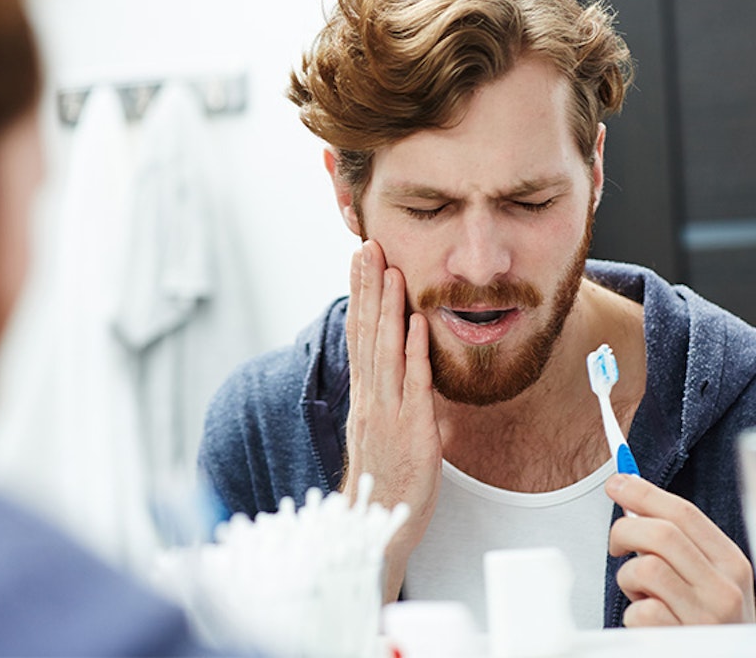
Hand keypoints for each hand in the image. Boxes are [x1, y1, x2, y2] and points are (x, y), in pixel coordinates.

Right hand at [342, 240, 441, 601]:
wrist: (375, 527)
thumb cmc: (383, 477)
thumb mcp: (379, 428)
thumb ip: (387, 393)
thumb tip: (401, 365)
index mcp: (364, 394)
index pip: (359, 334)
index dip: (359, 295)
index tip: (360, 261)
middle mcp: (370, 397)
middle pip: (366, 333)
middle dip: (368, 287)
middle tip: (368, 247)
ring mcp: (388, 413)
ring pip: (385, 351)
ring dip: (388, 308)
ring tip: (389, 270)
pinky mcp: (412, 431)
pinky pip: (414, 386)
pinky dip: (415, 353)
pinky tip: (417, 323)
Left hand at [606, 473, 755, 625]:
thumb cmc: (703, 616)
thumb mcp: (704, 575)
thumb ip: (675, 539)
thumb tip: (630, 491)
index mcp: (731, 564)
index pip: (684, 512)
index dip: (644, 492)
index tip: (616, 483)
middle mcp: (725, 590)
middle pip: (662, 534)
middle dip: (625, 530)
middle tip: (616, 544)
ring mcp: (706, 619)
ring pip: (646, 568)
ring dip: (628, 577)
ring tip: (639, 592)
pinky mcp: (683, 644)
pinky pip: (641, 610)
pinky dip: (632, 613)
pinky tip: (646, 620)